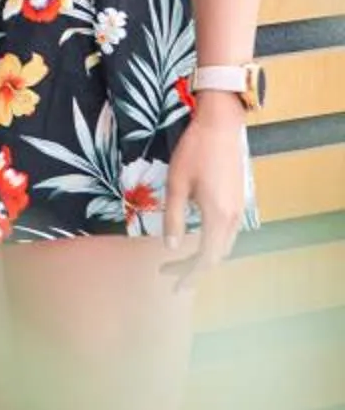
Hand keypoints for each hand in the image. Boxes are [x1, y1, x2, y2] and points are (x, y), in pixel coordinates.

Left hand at [161, 95, 248, 289]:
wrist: (220, 125)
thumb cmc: (194, 152)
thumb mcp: (176, 184)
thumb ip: (174, 218)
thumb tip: (171, 247)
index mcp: (218, 216)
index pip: (206, 258)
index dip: (190, 274)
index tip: (174, 285)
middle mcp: (233, 217)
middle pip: (217, 255)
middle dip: (194, 268)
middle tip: (169, 272)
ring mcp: (240, 208)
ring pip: (225, 244)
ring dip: (205, 255)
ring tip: (182, 261)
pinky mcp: (239, 198)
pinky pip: (229, 231)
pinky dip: (214, 242)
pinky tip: (199, 237)